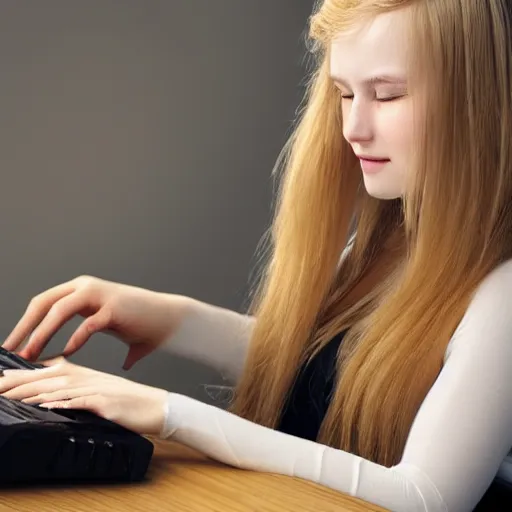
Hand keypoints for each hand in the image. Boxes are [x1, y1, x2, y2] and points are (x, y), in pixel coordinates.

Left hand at [0, 357, 168, 435]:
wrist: (157, 406)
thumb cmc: (129, 400)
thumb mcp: (102, 388)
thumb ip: (78, 385)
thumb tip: (52, 389)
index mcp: (86, 373)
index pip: (49, 371)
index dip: (23, 374)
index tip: (0, 379)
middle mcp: (89, 377)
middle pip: (49, 377)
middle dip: (19, 382)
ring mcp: (98, 388)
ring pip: (61, 387)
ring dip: (34, 392)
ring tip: (10, 396)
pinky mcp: (108, 402)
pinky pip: (82, 401)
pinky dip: (63, 403)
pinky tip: (47, 405)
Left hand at [2, 275, 192, 368]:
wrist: (170, 319)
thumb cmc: (140, 324)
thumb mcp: (106, 324)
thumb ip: (83, 334)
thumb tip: (67, 358)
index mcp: (83, 289)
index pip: (44, 302)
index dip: (26, 323)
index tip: (13, 344)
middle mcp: (88, 287)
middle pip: (44, 302)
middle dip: (25, 327)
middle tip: (11, 349)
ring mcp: (101, 294)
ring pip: (60, 309)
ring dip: (42, 333)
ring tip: (31, 354)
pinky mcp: (114, 308)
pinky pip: (87, 323)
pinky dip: (74, 339)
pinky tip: (66, 354)